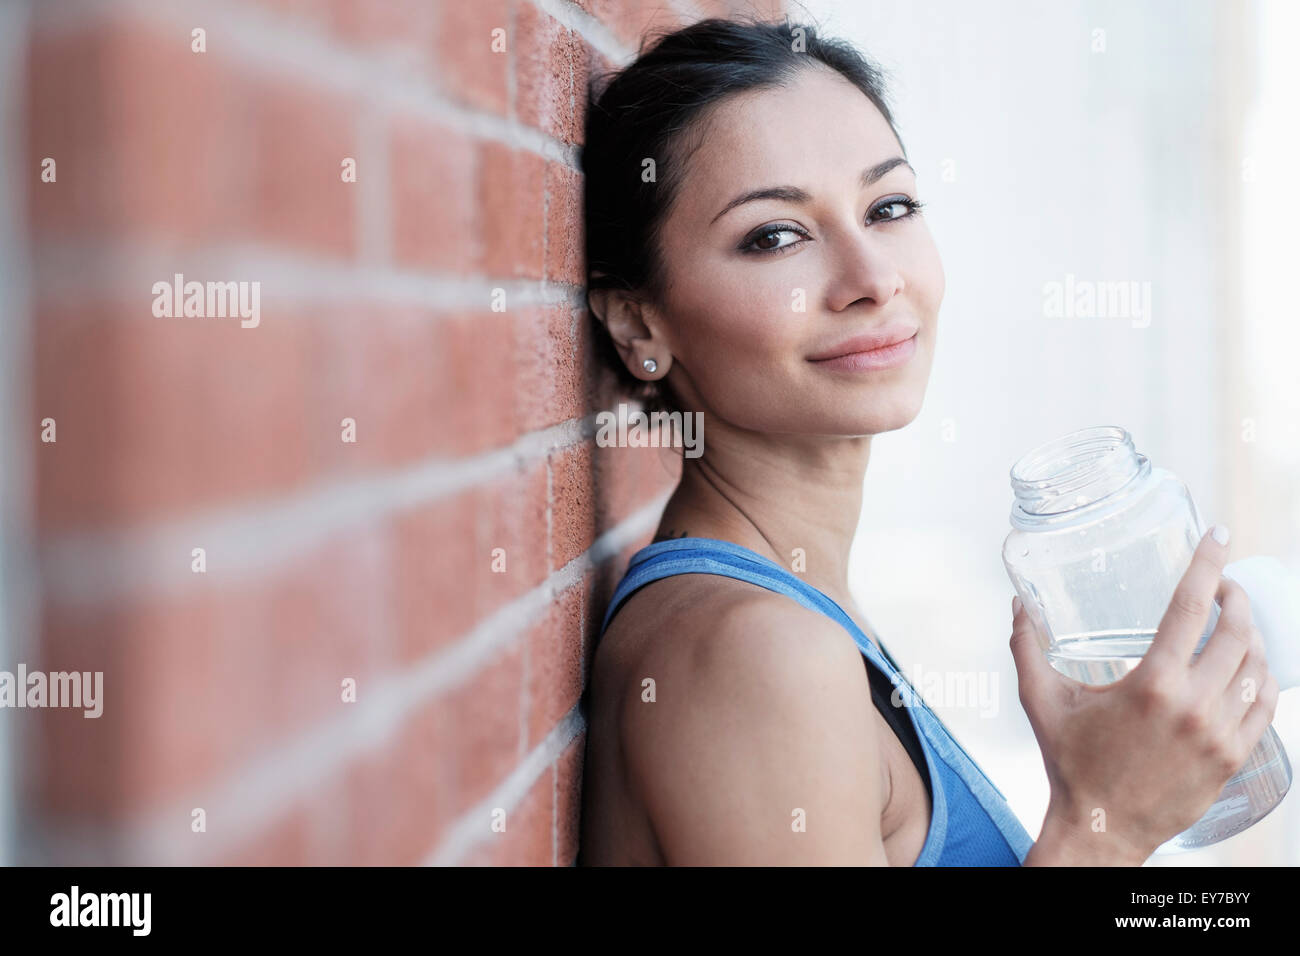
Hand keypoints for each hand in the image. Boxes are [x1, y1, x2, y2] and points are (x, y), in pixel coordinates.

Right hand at [1010, 525, 1280, 863]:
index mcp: (1151, 684)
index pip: (1190, 607)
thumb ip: (1026, 647)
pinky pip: (1265, 707)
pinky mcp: (1234, 758)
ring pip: (1258, 668)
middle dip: (1236, 597)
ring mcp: (1220, 734)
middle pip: (1236, 632)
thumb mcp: (1041, 701)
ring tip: (1237, 623)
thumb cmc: (1070, 763)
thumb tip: (1017, 605)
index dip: (1207, 564)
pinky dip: (1263, 679)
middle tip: (1224, 584)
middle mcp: (1193, 706)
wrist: (1101, 828)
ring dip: (1253, 635)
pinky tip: (1249, 668)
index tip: (1218, 535)